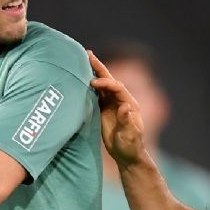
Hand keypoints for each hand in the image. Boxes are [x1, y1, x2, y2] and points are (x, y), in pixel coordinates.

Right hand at [88, 51, 146, 167]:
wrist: (126, 155)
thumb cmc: (130, 147)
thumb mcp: (130, 136)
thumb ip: (128, 122)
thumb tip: (125, 106)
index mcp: (129, 103)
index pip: (117, 87)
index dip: (106, 82)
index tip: (93, 82)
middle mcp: (121, 100)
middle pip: (110, 80)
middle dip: (99, 67)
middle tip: (88, 54)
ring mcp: (111, 104)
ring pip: (102, 84)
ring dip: (92, 72)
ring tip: (82, 59)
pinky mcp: (103, 109)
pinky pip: (96, 94)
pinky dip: (88, 84)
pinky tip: (79, 77)